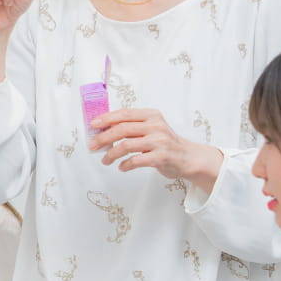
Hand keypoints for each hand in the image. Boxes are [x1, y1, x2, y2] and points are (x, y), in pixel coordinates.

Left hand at [88, 107, 222, 189]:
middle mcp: (156, 126)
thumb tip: (104, 129)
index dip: (107, 118)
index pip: (125, 113)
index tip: (93, 124)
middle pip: (122, 129)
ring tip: (105, 160)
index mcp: (152, 115)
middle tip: (92, 145)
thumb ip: (132, 126)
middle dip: (103, 137)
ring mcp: (159, 141)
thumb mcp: (151, 128)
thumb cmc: (164, 143)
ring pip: (126, 145)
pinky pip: (136, 160)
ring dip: (111, 154)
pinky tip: (121, 167)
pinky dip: (125, 165)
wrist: (188, 157)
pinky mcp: (161, 157)